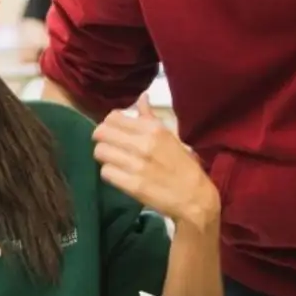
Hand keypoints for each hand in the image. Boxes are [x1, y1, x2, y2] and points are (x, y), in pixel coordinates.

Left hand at [92, 96, 219, 230]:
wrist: (194, 198)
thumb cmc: (183, 166)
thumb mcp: (169, 136)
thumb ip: (150, 117)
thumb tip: (142, 97)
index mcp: (154, 128)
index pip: (113, 117)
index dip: (109, 124)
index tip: (115, 132)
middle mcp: (143, 143)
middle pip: (101, 133)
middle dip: (102, 139)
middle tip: (110, 147)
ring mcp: (136, 165)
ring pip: (100, 152)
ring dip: (105, 157)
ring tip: (114, 161)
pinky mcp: (132, 185)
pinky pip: (106, 172)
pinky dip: (109, 173)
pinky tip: (118, 175)